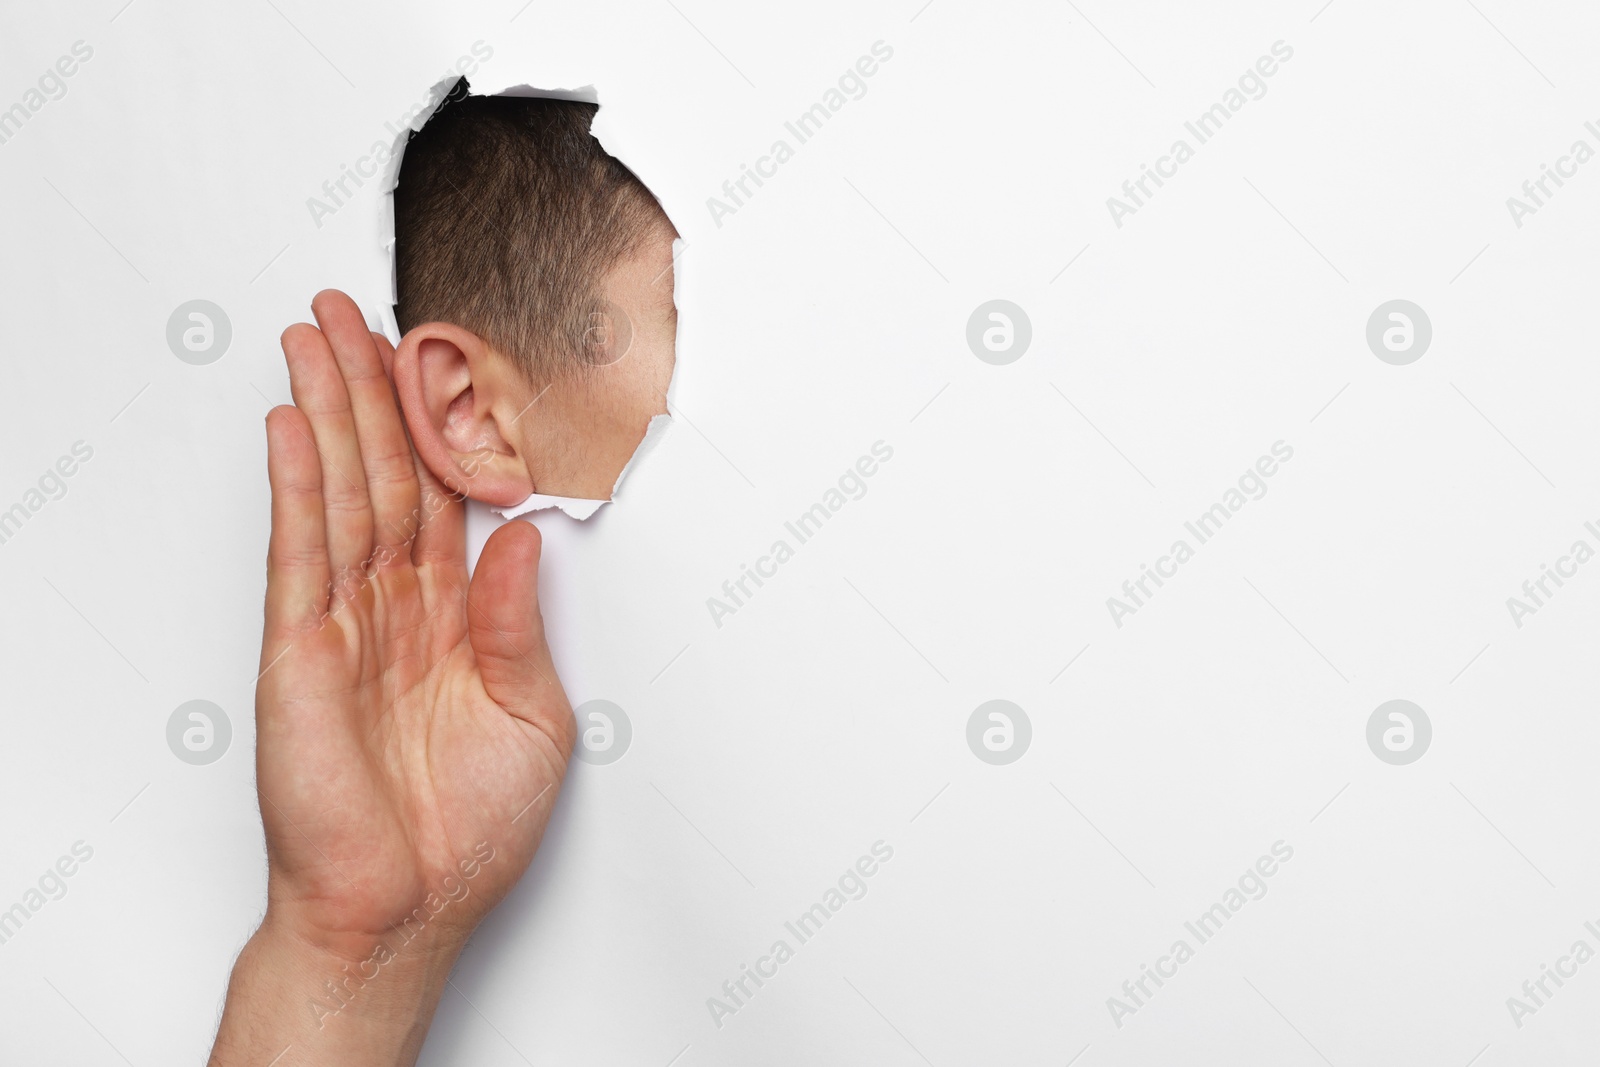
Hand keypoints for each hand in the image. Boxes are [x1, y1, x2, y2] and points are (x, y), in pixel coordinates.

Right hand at [210, 290, 573, 1065]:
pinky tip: (286, 428)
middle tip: (353, 311)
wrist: (408, 909)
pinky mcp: (300, 652)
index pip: (444, 496)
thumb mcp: (532, 713)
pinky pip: (298, 553)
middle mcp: (397, 608)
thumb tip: (521, 534)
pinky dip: (293, 487)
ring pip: (340, 492)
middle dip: (368, 389)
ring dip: (326, 411)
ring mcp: (344, 623)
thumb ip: (516, 619)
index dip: (439, 425)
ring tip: (314, 335)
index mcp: (455, 617)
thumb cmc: (469, 829)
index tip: (434, 358)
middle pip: (385, 473)